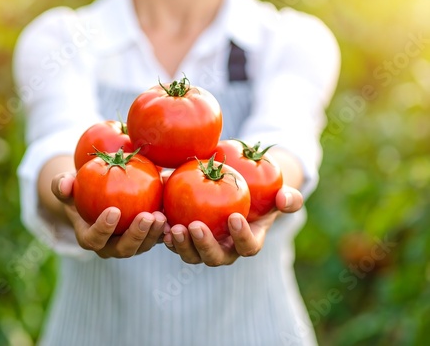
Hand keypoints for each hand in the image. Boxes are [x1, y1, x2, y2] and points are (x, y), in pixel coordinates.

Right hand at [51, 173, 166, 257]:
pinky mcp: (146, 238)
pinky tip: (174, 218)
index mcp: (89, 236)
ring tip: (162, 215)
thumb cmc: (81, 188)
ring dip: (154, 234)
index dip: (103, 229)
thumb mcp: (68, 184)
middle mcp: (110, 246)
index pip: (94, 239)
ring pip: (143, 247)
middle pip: (123, 249)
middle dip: (136, 236)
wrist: (100, 193)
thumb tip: (64, 185)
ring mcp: (130, 244)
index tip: (114, 210)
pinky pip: (157, 239)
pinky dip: (166, 232)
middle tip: (148, 215)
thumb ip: (61, 184)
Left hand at [162, 185, 302, 265]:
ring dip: (181, 245)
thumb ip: (288, 198)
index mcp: (248, 241)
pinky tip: (159, 221)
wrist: (236, 191)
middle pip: (215, 258)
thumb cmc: (261, 193)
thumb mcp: (277, 193)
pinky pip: (176, 242)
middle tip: (194, 226)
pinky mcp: (186, 238)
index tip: (234, 217)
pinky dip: (167, 235)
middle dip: (204, 245)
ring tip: (173, 227)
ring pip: (191, 255)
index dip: (242, 237)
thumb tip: (286, 199)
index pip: (248, 248)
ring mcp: (204, 246)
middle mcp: (225, 249)